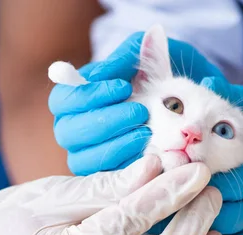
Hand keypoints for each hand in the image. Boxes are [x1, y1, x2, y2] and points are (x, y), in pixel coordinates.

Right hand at [48, 32, 223, 174]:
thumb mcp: (149, 60)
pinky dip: (126, 171)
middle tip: (140, 113)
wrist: (179, 113)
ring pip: (84, 159)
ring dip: (115, 147)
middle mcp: (73, 130)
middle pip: (69, 132)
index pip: (63, 99)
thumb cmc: (157, 81)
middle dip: (105, 122)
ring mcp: (86, 157)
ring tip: (147, 134)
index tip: (123, 87)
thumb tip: (140, 44)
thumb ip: (138, 53)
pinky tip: (151, 158)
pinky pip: (105, 181)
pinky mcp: (104, 181)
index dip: (90, 95)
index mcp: (74, 100)